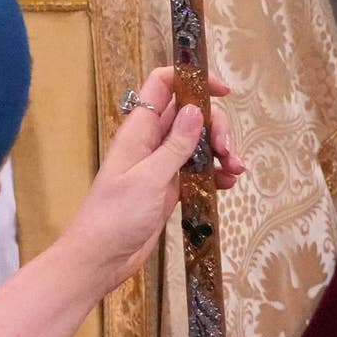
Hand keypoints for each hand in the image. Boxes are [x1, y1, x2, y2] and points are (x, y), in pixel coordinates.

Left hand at [54, 65, 244, 297]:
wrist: (101, 257)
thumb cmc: (115, 216)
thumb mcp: (149, 179)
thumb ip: (175, 146)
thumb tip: (197, 111)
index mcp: (139, 130)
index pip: (163, 85)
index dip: (192, 79)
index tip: (223, 91)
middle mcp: (151, 142)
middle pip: (190, 114)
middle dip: (216, 127)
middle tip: (228, 152)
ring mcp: (162, 164)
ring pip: (198, 142)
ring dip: (221, 152)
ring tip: (235, 172)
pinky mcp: (170, 186)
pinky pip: (198, 168)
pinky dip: (215, 172)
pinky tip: (227, 184)